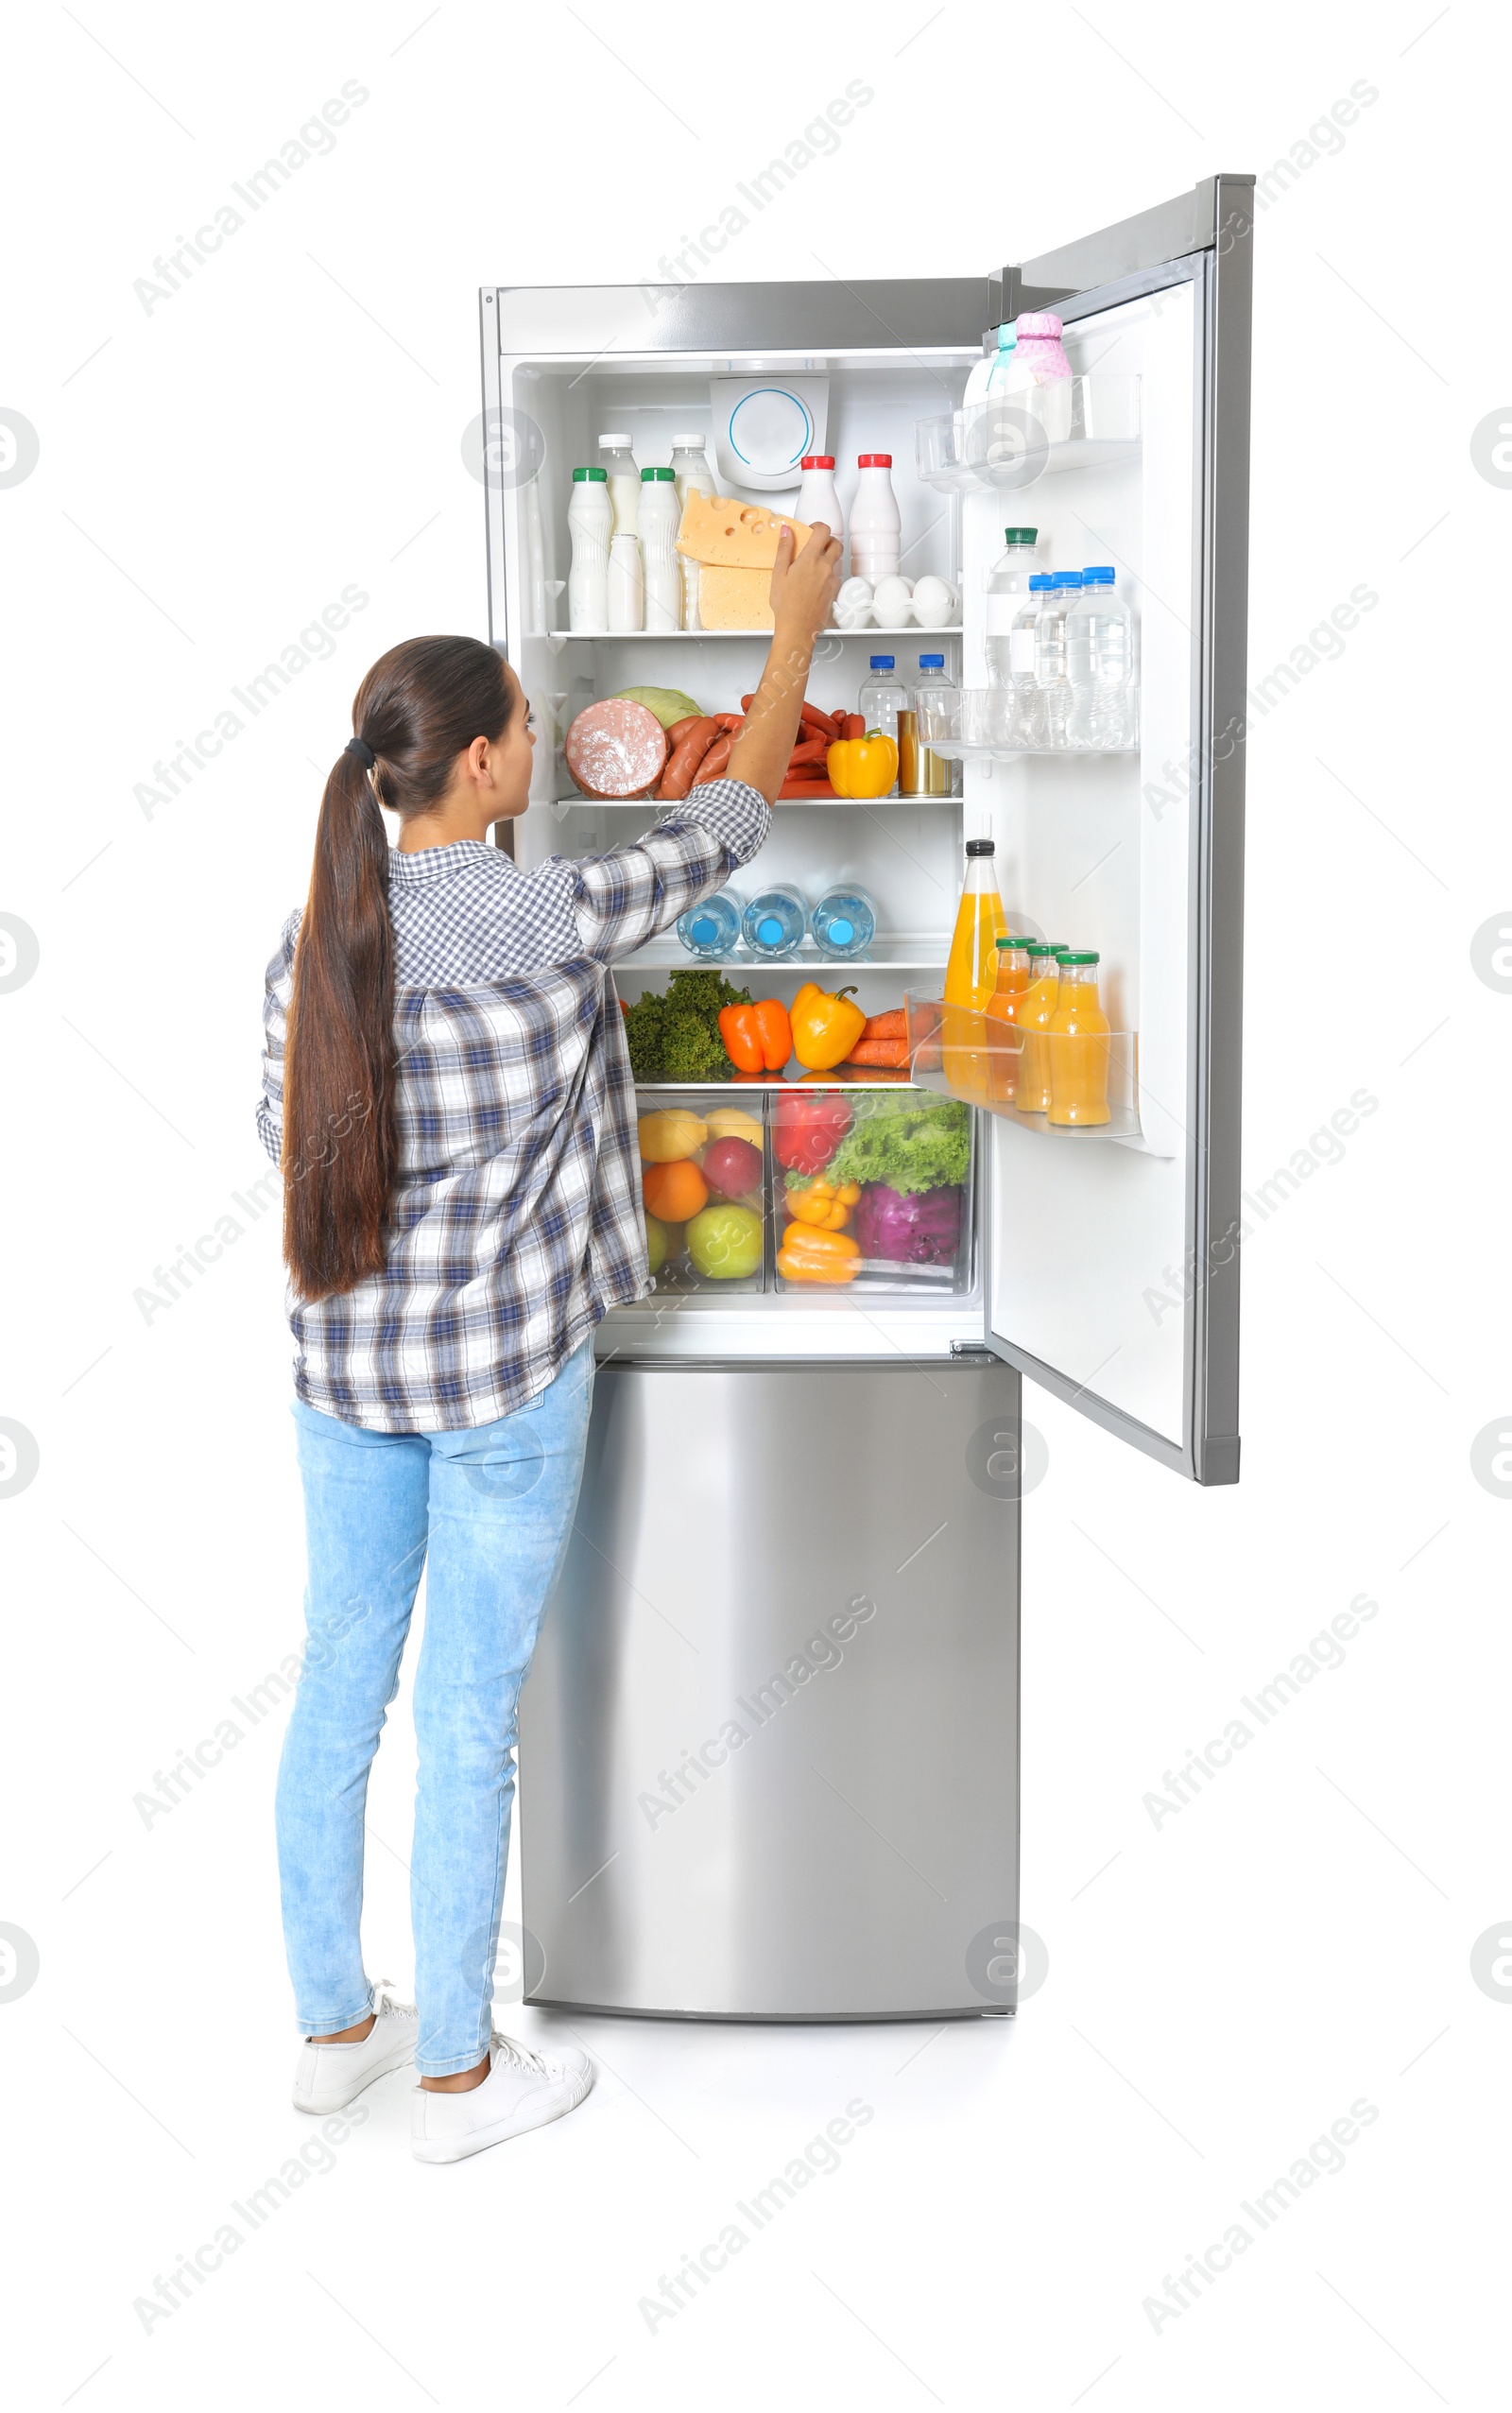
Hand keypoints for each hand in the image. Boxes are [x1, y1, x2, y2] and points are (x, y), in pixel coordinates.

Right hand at [769, 521, 843, 641]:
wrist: (797, 628)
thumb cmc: (786, 605)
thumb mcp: (779, 573)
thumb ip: (784, 549)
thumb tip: (786, 531)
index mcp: (810, 559)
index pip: (823, 531)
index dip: (818, 526)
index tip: (811, 530)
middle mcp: (825, 568)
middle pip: (836, 543)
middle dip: (828, 541)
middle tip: (816, 546)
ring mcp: (832, 580)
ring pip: (836, 561)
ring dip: (828, 558)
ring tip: (813, 567)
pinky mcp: (834, 592)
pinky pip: (835, 577)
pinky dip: (827, 575)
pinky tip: (815, 583)